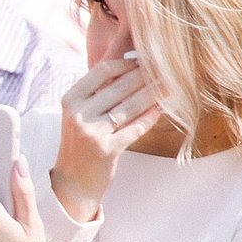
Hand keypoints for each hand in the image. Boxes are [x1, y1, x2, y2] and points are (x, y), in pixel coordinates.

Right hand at [51, 56, 162, 222]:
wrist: (73, 181)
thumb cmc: (81, 142)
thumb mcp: (80, 114)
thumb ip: (99, 91)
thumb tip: (130, 64)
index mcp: (70, 100)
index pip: (103, 70)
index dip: (128, 63)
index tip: (146, 60)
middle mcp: (78, 114)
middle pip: (121, 86)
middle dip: (148, 76)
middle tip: (168, 68)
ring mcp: (92, 132)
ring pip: (131, 105)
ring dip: (155, 94)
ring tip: (171, 85)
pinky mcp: (107, 149)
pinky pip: (136, 127)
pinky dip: (152, 116)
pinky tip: (163, 108)